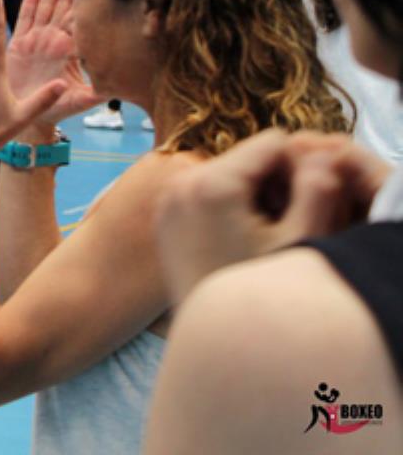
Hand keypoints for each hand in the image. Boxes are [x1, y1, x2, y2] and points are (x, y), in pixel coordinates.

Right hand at [6, 0, 101, 132]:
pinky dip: (28, 3)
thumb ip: (95, 95)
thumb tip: (118, 88)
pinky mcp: (19, 44)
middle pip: (63, 5)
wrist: (30, 116)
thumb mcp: (78, 101)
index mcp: (69, 50)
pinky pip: (24, 19)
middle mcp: (54, 40)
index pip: (81, 19)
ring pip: (45, 6)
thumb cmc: (55, 109)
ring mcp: (37, 40)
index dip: (88, 0)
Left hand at [156, 129, 386, 303]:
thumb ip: (317, 191)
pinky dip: (223, 206)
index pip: (272, 142)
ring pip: (224, 173)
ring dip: (248, 195)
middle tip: (282, 225)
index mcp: (212, 181)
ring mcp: (165, 196)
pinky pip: (201, 191)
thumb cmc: (251, 292)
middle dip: (271, 183)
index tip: (301, 204)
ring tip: (257, 237)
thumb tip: (319, 157)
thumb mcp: (298, 241)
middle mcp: (180, 180)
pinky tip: (233, 241)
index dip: (298, 168)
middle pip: (245, 157)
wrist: (201, 337)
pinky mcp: (161, 213)